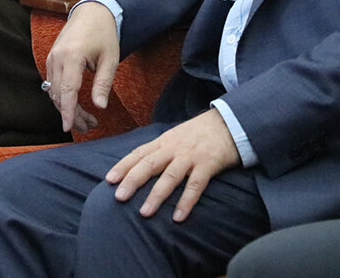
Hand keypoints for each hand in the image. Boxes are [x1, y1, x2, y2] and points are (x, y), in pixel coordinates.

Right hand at [44, 1, 119, 133]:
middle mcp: (57, 58)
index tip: (69, 128)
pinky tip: (75, 105)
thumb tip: (100, 107)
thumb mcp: (110, 59)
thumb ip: (103, 84)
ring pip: (53, 91)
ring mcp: (52, 58)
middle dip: (71, 114)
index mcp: (72, 57)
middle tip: (88, 127)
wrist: (92, 12)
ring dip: (67, 108)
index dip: (68, 112)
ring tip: (86, 120)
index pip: (67, 91)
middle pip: (58, 95)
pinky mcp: (52, 59)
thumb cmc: (103, 34)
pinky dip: (62, 97)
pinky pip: (52, 83)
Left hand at [106, 109, 239, 222]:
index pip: (139, 153)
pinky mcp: (208, 164)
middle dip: (132, 181)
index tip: (109, 179)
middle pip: (149, 164)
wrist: (230, 121)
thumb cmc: (200, 133)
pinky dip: (186, 201)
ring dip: (156, 195)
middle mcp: (174, 148)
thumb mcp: (176, 136)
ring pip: (170, 176)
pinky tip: (178, 217)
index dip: (123, 166)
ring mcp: (191, 156)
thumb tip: (140, 166)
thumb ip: (160, 150)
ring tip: (144, 213)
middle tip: (119, 197)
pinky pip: (195, 185)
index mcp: (164, 141)